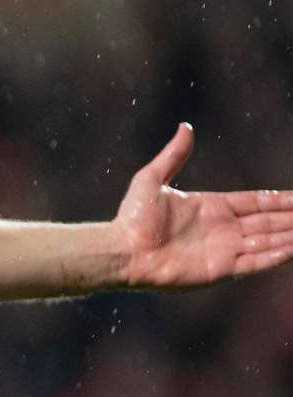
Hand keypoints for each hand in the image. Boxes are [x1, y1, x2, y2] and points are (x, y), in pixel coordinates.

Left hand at [115, 122, 292, 287]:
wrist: (120, 250)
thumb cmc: (131, 217)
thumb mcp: (152, 179)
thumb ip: (173, 155)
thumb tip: (186, 127)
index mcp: (212, 207)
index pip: (256, 202)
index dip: (281, 200)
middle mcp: (222, 229)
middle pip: (269, 221)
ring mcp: (223, 249)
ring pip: (268, 240)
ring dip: (291, 236)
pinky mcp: (219, 269)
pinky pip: (255, 261)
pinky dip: (276, 255)